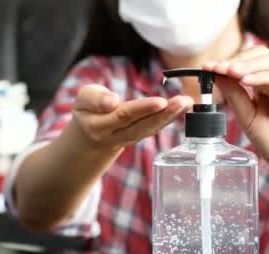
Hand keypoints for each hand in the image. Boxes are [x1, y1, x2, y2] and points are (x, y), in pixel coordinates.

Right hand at [72, 84, 192, 150]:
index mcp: (99, 126)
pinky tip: (183, 107)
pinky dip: (169, 118)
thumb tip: (113, 101)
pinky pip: (154, 128)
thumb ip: (95, 99)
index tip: (160, 102)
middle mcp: (117, 136)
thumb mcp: (82, 101)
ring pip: (151, 129)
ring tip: (186, 102)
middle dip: (164, 114)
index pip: (123, 116)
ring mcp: (130, 139)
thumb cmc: (87, 112)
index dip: (142, 110)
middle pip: (142, 126)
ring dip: (171, 116)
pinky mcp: (140, 136)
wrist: (88, 139)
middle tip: (182, 101)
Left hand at [203, 47, 268, 190]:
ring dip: (249, 65)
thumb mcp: (247, 117)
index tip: (207, 67)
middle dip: (237, 60)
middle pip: (263, 55)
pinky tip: (246, 80)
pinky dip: (264, 76)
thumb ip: (235, 96)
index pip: (250, 62)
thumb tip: (217, 75)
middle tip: (216, 67)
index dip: (228, 62)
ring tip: (229, 71)